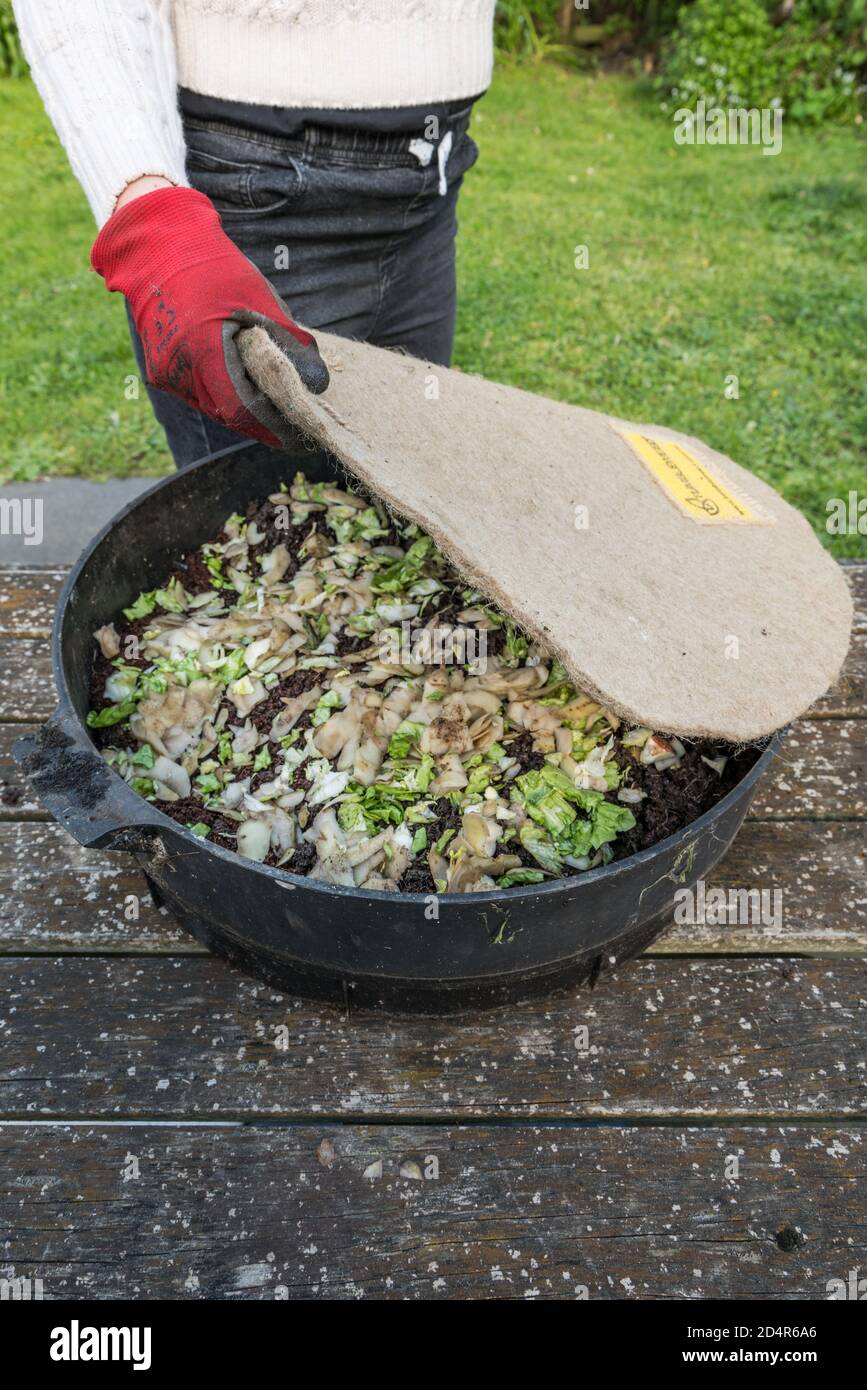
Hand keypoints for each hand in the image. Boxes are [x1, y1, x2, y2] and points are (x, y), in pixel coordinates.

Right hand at [91, 185, 327, 447]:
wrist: (157, 243)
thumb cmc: (211, 266)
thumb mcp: (259, 300)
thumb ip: (289, 344)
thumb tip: (318, 382)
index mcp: (201, 354)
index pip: (243, 411)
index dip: (275, 426)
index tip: (302, 432)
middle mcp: (178, 373)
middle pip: (230, 415)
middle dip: (265, 422)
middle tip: (297, 421)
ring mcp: (166, 373)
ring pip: (214, 408)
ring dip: (245, 409)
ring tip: (277, 403)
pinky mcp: (162, 369)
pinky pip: (200, 394)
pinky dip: (226, 394)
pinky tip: (248, 384)